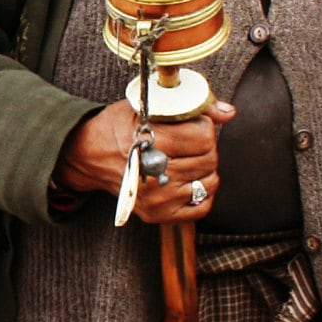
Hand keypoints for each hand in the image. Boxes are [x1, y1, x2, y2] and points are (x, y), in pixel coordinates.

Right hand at [53, 99, 236, 223]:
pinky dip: (202, 192)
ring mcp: (157, 198)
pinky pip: (202, 207)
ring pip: (210, 182)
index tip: (191, 125)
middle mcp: (154, 173)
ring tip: (186, 159)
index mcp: (151, 141)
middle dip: (206, 147)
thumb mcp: (151, 106)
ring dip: (205, 169)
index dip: (203, 127)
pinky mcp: (158, 215)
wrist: (91, 155)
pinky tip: (188, 180)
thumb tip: (230, 113)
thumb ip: (193, 106)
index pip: (205, 137)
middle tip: (189, 142)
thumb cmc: (122, 127)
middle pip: (209, 159)